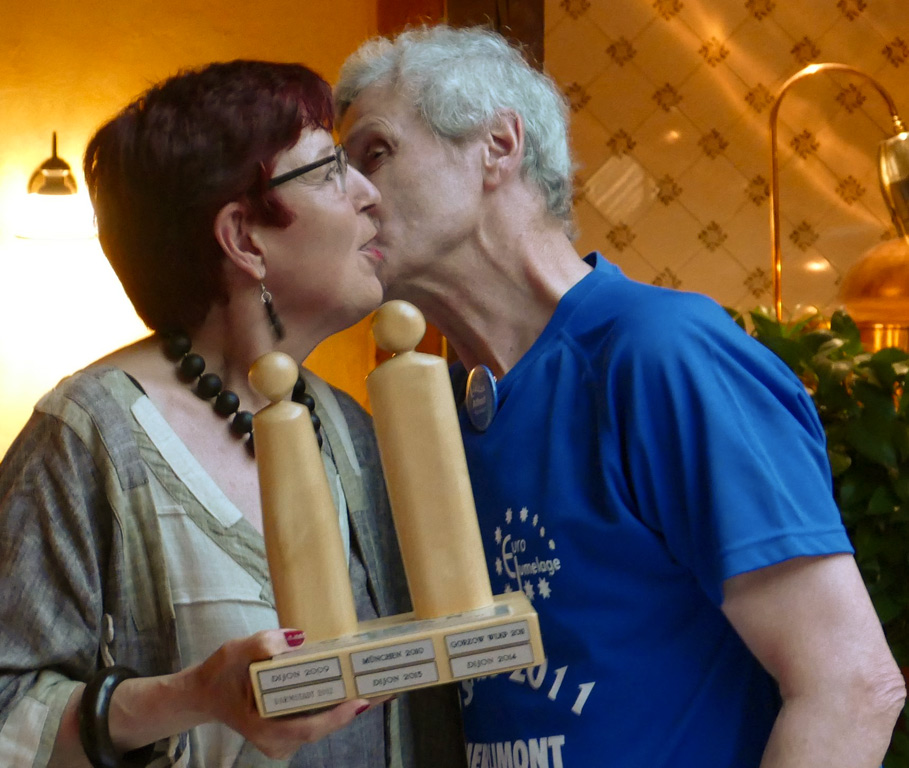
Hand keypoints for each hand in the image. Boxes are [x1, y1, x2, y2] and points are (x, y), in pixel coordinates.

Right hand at [184, 628, 374, 759]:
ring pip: (325, 722)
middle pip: (324, 725)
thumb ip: (262, 644)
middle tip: (387, 686)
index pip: (308, 727)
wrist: (206, 694)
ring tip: (381, 683)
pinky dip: (339, 702)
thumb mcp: (235, 651)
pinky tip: (360, 686)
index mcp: (264, 728)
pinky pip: (321, 718)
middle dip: (356, 705)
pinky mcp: (291, 732)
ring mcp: (285, 739)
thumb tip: (297, 638)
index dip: (337, 716)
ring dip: (352, 703)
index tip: (362, 701)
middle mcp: (278, 741)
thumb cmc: (220, 674)